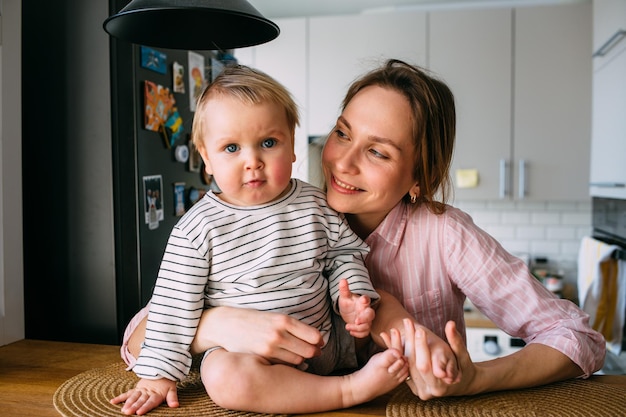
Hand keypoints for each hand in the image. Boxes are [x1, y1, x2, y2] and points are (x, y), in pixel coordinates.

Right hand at [110, 377, 177, 414]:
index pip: (150, 402)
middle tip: (128, 412)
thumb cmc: (166, 383)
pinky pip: (127, 393)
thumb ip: (172, 398)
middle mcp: (147, 392)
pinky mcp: (136, 388)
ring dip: (127, 403)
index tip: (140, 412)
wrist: (161, 370)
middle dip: (134, 406)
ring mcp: (141, 390)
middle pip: (140, 400)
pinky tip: (113, 401)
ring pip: (133, 397)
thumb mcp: (172, 389)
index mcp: (156, 394)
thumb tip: (176, 405)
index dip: (145, 407)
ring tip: (123, 410)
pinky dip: (120, 397)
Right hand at [193, 307, 322, 365]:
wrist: (226, 324)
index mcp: (284, 320)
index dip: (320, 341)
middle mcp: (279, 333)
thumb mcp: (274, 317)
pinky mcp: (262, 357)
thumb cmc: (253, 320)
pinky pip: (284, 365)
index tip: (319, 343)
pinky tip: (286, 360)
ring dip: (302, 359)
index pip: (314, 335)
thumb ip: (292, 327)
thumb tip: (315, 339)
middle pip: (309, 350)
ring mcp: (270, 347)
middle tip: (314, 352)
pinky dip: (289, 365)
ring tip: (297, 355)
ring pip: (298, 360)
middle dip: (314, 352)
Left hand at [338, 279, 374, 337]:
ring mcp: (366, 320)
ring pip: (368, 326)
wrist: (349, 312)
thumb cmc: (348, 303)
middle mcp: (366, 311)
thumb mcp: (344, 297)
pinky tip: (351, 332)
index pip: (366, 300)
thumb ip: (344, 289)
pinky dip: (358, 334)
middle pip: (371, 314)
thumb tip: (342, 279)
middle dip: (365, 319)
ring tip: (347, 326)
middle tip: (357, 321)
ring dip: (358, 328)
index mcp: (362, 302)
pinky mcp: (364, 328)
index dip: (366, 300)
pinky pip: (365, 333)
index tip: (364, 300)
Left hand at [401, 319, 473, 398]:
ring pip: (407, 365)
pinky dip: (398, 353)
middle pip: (413, 364)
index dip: (422, 346)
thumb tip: (450, 324)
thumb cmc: (464, 366)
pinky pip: (404, 367)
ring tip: (395, 328)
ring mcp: (419, 390)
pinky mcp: (413, 387)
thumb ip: (456, 340)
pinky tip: (388, 337)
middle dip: (411, 341)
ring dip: (400, 346)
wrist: (462, 383)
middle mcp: (428, 391)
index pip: (425, 365)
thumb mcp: (462, 355)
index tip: (420, 329)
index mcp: (440, 386)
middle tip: (407, 322)